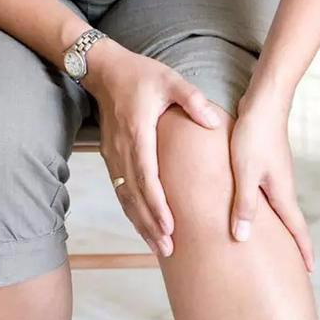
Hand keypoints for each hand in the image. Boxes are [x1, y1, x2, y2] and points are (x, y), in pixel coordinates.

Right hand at [82, 39, 221, 256]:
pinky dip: (132, 211)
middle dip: (150, 224)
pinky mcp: (111, 157)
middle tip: (167, 249)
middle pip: (134, 196)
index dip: (156, 204)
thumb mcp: (170, 80)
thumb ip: (192, 99)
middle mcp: (122, 149)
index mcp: (137, 133)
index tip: (169, 225)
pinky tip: (143, 226)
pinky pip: (121, 190)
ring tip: (157, 247)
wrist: (105, 71)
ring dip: (140, 223)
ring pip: (125, 197)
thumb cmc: (140, 75)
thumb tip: (214, 122)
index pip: (146, 176)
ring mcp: (113, 155)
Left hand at [230, 90, 313, 272]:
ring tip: (273, 242)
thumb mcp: (245, 173)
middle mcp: (282, 186)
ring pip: (278, 207)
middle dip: (293, 243)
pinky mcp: (266, 165)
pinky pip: (267, 194)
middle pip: (290, 221)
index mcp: (281, 192)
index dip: (303, 250)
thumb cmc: (254, 136)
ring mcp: (275, 175)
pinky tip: (254, 209)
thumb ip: (244, 205)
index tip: (309, 270)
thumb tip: (243, 238)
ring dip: (279, 225)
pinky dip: (265, 209)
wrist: (264, 102)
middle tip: (294, 264)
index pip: (296, 228)